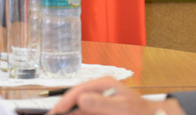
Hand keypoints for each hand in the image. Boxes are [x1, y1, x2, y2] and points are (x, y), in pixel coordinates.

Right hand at [48, 77, 184, 114]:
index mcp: (103, 84)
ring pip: (79, 108)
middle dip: (64, 108)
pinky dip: (78, 114)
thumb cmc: (139, 112)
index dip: (65, 102)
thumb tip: (81, 98)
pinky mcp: (100, 110)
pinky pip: (85, 113)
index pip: (78, 91)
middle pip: (76, 99)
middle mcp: (99, 91)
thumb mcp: (122, 109)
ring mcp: (100, 101)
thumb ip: (102, 103)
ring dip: (70, 112)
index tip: (56, 112)